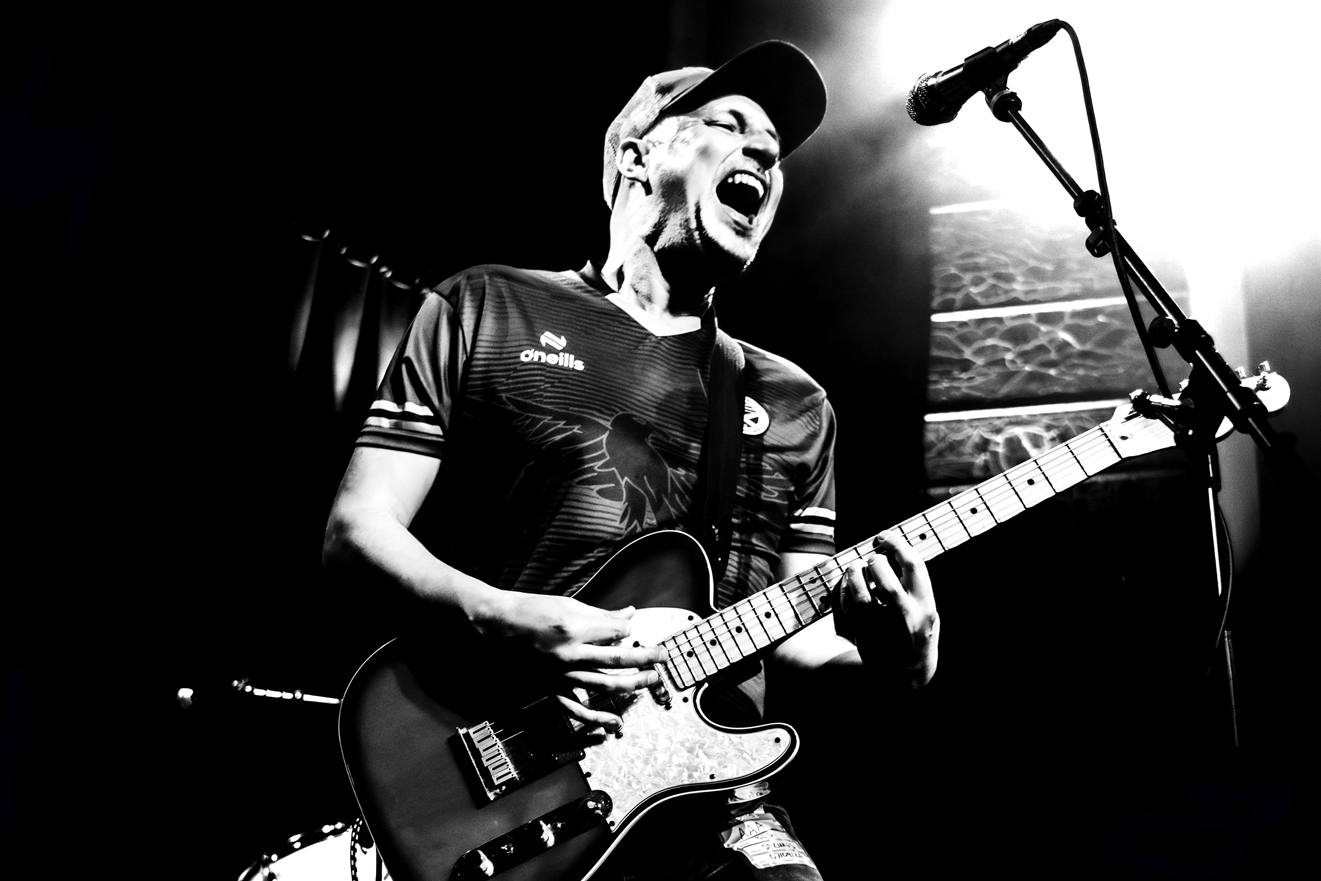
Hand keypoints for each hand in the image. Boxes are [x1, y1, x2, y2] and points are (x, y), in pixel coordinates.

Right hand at [473, 591, 665, 729]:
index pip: (617, 632)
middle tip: (661, 657)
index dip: (630, 629)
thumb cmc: (530, 611)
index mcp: (574, 628)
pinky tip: (614, 724)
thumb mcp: (568, 604)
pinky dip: (596, 720)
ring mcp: (561, 675)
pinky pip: (577, 710)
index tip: (633, 628)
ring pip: (605, 685)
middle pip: (618, 660)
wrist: (497, 626)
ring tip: (650, 682)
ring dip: (632, 685)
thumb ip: (601, 614)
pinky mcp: (551, 689)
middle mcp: (570, 654)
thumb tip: (628, 615)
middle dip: (645, 659)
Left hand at [835, 531, 938, 687]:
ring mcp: (882, 626)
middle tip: (872, 558)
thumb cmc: (918, 637)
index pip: (914, 565)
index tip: (885, 536)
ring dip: (855, 572)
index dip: (897, 544)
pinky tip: (847, 584)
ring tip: (855, 567)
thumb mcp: (929, 614)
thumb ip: (917, 588)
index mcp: (926, 606)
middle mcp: (905, 616)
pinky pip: (848, 606)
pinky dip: (844, 591)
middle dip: (875, 559)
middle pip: (884, 574)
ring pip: (861, 590)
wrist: (907, 677)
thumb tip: (895, 553)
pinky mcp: (863, 634)